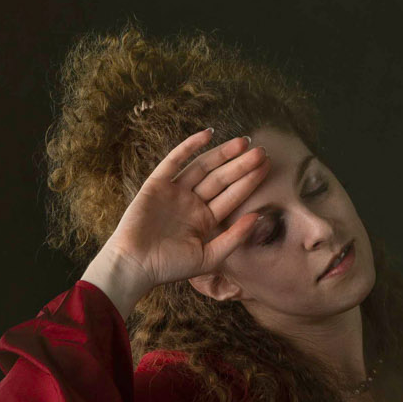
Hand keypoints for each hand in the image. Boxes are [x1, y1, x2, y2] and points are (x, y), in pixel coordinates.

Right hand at [81, 128, 269, 314]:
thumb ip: (233, 238)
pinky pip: (175, 161)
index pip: (232, 197)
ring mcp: (175, 192)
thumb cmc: (171, 267)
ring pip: (203, 167)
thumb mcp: (210, 257)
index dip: (249, 182)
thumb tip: (257, 217)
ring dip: (222, 154)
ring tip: (244, 143)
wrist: (136, 265)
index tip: (267, 167)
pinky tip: (208, 135)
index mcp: (206, 220)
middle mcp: (192, 203)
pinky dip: (189, 147)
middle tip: (262, 151)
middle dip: (241, 165)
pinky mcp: (157, 184)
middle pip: (221, 179)